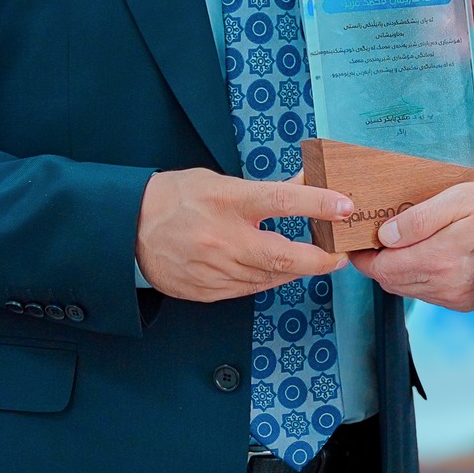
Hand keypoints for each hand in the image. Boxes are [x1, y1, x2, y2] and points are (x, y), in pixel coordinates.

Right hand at [136, 168, 353, 302]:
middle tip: (338, 256)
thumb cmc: (175, 197)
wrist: (129, 228)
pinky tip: (275, 272)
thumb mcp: (221, 182)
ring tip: (310, 260)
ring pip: (270, 277)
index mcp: (228, 201)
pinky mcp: (207, 290)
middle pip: (284, 256)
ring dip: (295, 271)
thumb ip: (265, 190)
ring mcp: (214, 268)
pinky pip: (249, 289)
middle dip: (319, 260)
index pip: (282, 201)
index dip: (318, 204)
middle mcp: (223, 238)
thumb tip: (306, 184)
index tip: (344, 207)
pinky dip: (268, 280)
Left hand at [349, 173, 473, 308]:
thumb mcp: (460, 198)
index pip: (380, 269)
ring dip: (399, 270)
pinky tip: (429, 255)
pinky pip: (431, 293)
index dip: (363, 256)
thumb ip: (419, 219)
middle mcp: (445, 287)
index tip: (358, 240)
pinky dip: (420, 277)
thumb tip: (385, 236)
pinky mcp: (469, 302)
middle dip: (378, 263)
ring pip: (409, 290)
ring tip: (401, 244)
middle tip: (376, 239)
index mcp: (438, 261)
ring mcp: (458, 298)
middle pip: (391, 282)